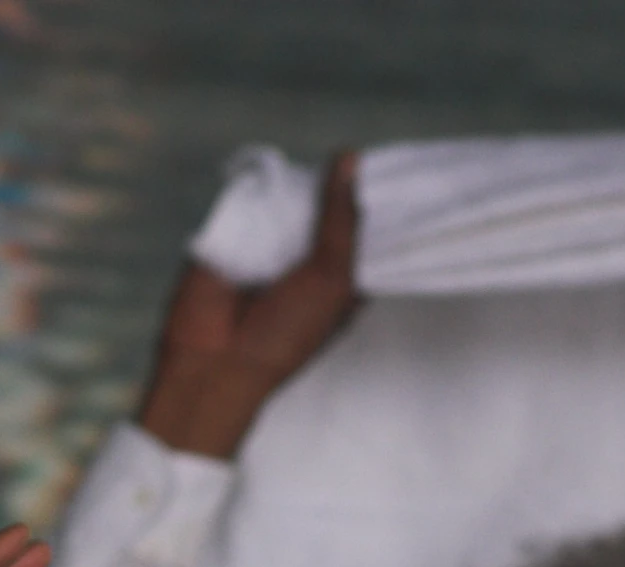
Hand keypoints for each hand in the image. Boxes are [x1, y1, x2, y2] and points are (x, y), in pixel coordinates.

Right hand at [136, 150, 360, 457]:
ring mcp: (273, 241)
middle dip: (347, 185)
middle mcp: (309, 258)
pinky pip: (257, 194)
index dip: (382, 204)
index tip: (409, 167)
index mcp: (339, 278)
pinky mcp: (238, 227)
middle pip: (332, 208)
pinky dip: (267, 184)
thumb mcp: (331, 279)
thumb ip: (341, 220)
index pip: (365, 232)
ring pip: (296, 197)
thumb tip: (349, 157)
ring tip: (334, 150)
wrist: (215, 359)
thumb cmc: (284, 334)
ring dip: (305, 182)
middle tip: (375, 150)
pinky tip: (285, 169)